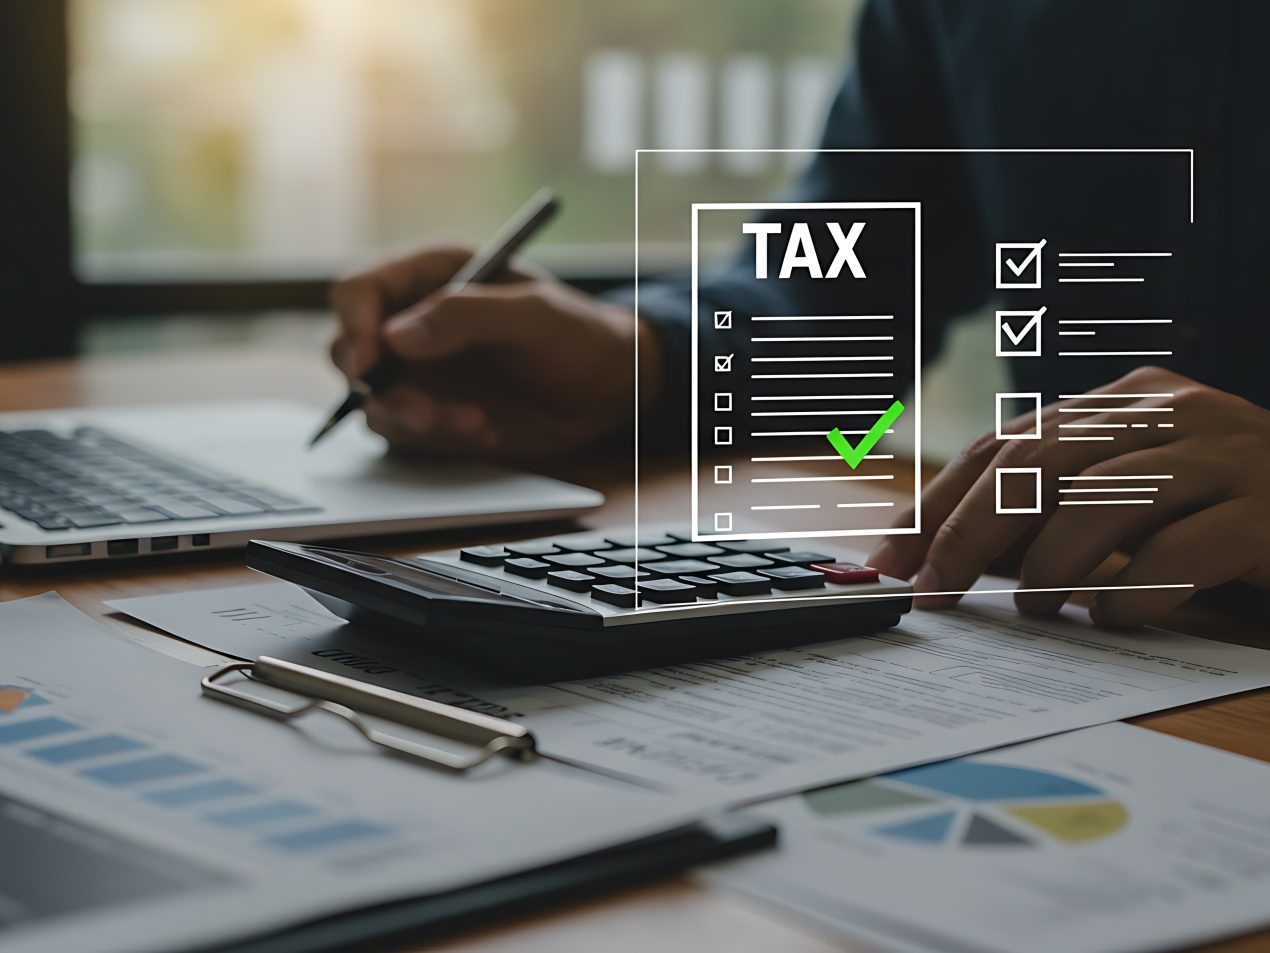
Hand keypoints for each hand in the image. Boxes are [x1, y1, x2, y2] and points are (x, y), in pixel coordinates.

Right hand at [330, 245, 659, 459]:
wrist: (609, 390)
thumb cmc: (579, 336)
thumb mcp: (535, 316)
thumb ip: (467, 316)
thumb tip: (395, 337)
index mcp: (431, 274)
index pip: (360, 291)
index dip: (354, 325)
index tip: (369, 364)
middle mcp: (412, 320)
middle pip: (349, 349)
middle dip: (377, 387)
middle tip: (422, 413)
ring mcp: (418, 370)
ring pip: (373, 400)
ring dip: (414, 421)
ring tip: (476, 425)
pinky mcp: (430, 413)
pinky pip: (404, 435)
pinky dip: (437, 441)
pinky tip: (486, 433)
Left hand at [868, 367, 1269, 625]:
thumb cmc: (1222, 510)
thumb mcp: (1134, 494)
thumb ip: (1056, 507)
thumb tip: (945, 554)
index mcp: (1126, 402)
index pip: (1006, 445)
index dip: (939, 503)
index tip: (893, 561)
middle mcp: (1172, 414)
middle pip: (1038, 464)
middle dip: (970, 534)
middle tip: (936, 593)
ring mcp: (1226, 455)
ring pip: (1104, 499)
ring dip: (1049, 563)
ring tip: (1032, 609)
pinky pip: (1183, 548)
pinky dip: (1133, 589)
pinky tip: (1109, 616)